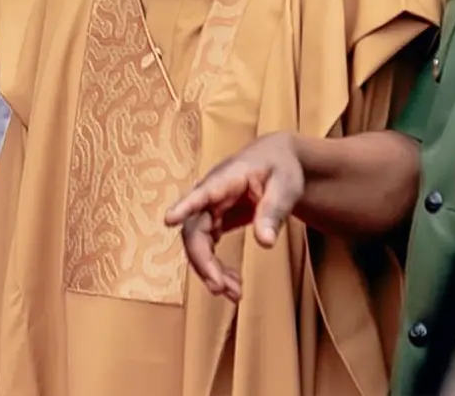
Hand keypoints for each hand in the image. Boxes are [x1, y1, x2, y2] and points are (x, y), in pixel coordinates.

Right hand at [164, 132, 304, 300]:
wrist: (277, 161)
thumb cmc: (281, 168)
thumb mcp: (285, 187)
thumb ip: (274, 212)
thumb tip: (265, 243)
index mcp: (226, 179)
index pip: (201, 194)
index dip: (184, 207)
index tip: (169, 219)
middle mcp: (209, 194)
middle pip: (194, 229)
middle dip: (203, 261)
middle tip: (221, 288)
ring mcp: (209, 209)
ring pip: (198, 244)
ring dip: (210, 270)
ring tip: (234, 294)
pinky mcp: (214, 221)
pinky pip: (207, 248)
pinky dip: (217, 268)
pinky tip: (232, 283)